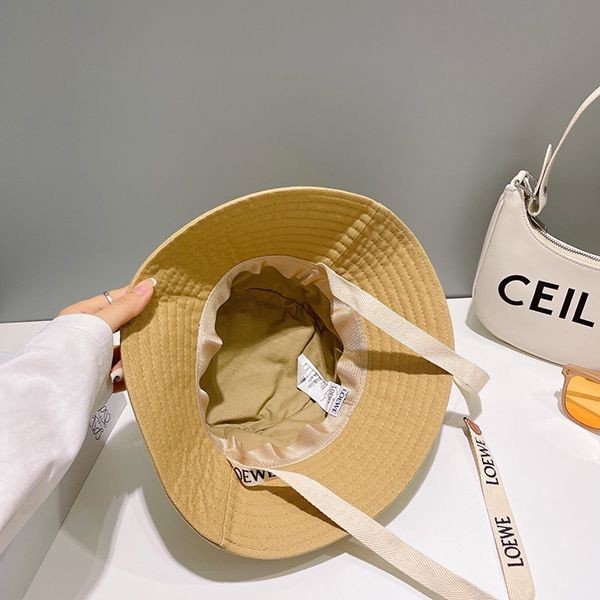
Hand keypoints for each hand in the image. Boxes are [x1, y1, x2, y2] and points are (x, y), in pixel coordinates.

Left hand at [58, 278, 155, 392]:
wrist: (56, 393)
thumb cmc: (70, 353)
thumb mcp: (101, 323)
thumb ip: (125, 307)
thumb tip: (146, 286)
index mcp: (82, 316)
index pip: (115, 300)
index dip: (136, 296)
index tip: (157, 295)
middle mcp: (88, 336)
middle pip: (122, 327)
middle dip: (136, 331)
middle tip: (153, 328)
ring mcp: (95, 357)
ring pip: (124, 351)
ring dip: (130, 357)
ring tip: (125, 362)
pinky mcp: (100, 378)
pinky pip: (121, 373)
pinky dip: (127, 374)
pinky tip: (126, 375)